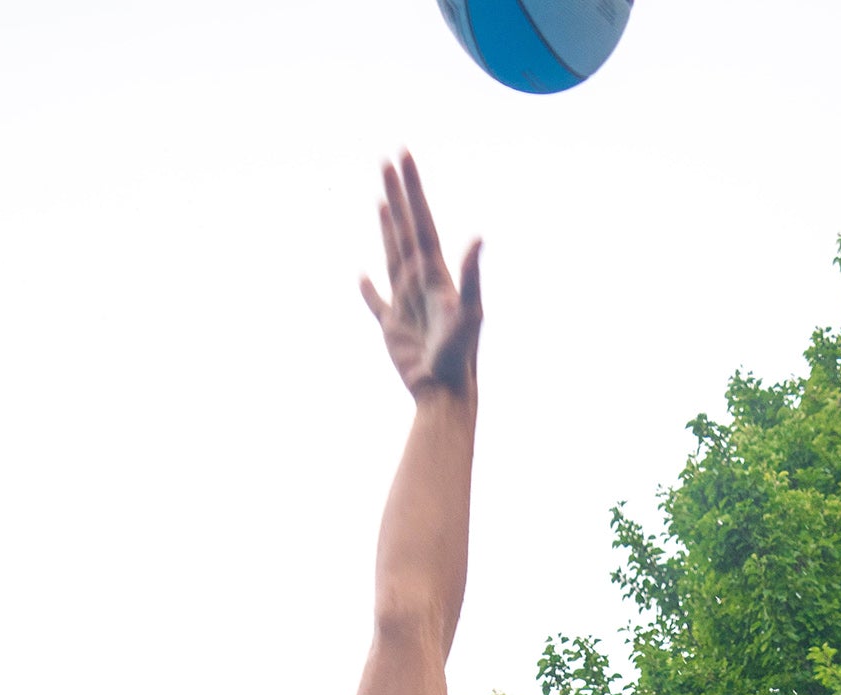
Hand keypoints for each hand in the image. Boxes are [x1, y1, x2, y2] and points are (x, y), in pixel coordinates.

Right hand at [360, 152, 482, 400]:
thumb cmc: (459, 355)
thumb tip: (479, 238)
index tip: (403, 157)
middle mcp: (422, 283)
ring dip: (387, 227)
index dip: (413, 189)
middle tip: (387, 160)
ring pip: (393, 255)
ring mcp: (407, 303)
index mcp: (436, 274)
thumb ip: (472, 275)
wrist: (445, 391)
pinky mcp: (394, 328)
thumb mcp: (469, 313)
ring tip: (382, 201)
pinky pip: (377, 303)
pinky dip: (368, 289)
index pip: (422, 221)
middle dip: (398, 194)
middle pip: (407, 229)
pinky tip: (362, 276)